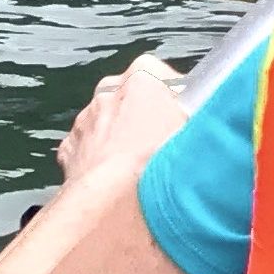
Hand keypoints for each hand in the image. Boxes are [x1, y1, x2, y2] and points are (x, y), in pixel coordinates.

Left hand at [55, 53, 188, 187]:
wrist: (112, 199)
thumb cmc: (156, 162)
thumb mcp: (195, 130)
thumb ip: (197, 116)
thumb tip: (203, 122)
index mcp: (143, 74)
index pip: (167, 80)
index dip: (179, 104)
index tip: (185, 124)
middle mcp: (110, 89)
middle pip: (135, 100)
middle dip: (146, 120)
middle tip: (163, 149)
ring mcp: (86, 117)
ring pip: (110, 124)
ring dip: (122, 141)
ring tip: (140, 170)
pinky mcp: (70, 146)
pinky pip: (90, 149)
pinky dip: (101, 161)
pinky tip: (116, 180)